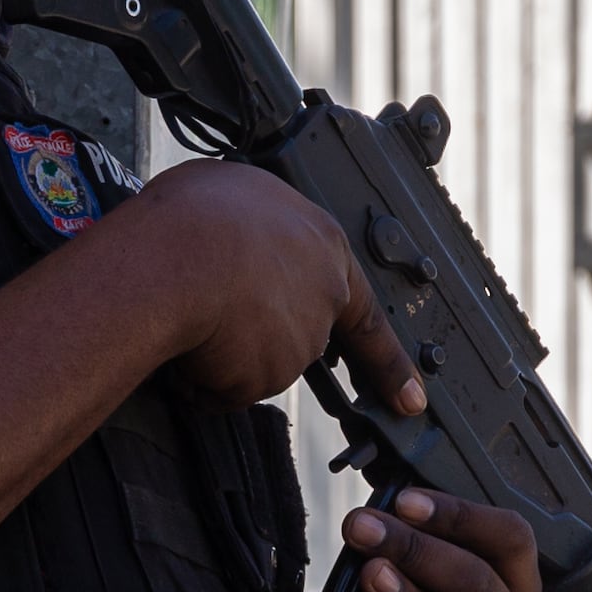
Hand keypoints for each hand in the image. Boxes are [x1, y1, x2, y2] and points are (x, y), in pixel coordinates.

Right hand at [121, 161, 421, 412]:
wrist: (180, 255)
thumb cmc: (199, 215)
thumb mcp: (240, 194)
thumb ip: (259, 231)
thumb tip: (240, 248)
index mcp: (325, 247)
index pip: (367, 314)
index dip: (387, 361)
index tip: (411, 397)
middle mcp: (323, 298)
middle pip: (293, 330)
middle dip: (257, 329)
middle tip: (218, 303)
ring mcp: (299, 342)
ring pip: (254, 357)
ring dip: (222, 346)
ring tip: (188, 303)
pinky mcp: (266, 376)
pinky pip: (224, 387)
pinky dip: (201, 375)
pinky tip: (186, 340)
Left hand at [345, 488, 542, 591]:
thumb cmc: (412, 591)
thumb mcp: (426, 556)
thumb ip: (416, 531)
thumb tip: (381, 510)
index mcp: (515, 576)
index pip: (510, 536)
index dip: (458, 516)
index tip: (404, 501)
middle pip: (477, 583)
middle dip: (415, 550)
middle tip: (366, 531)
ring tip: (373, 578)